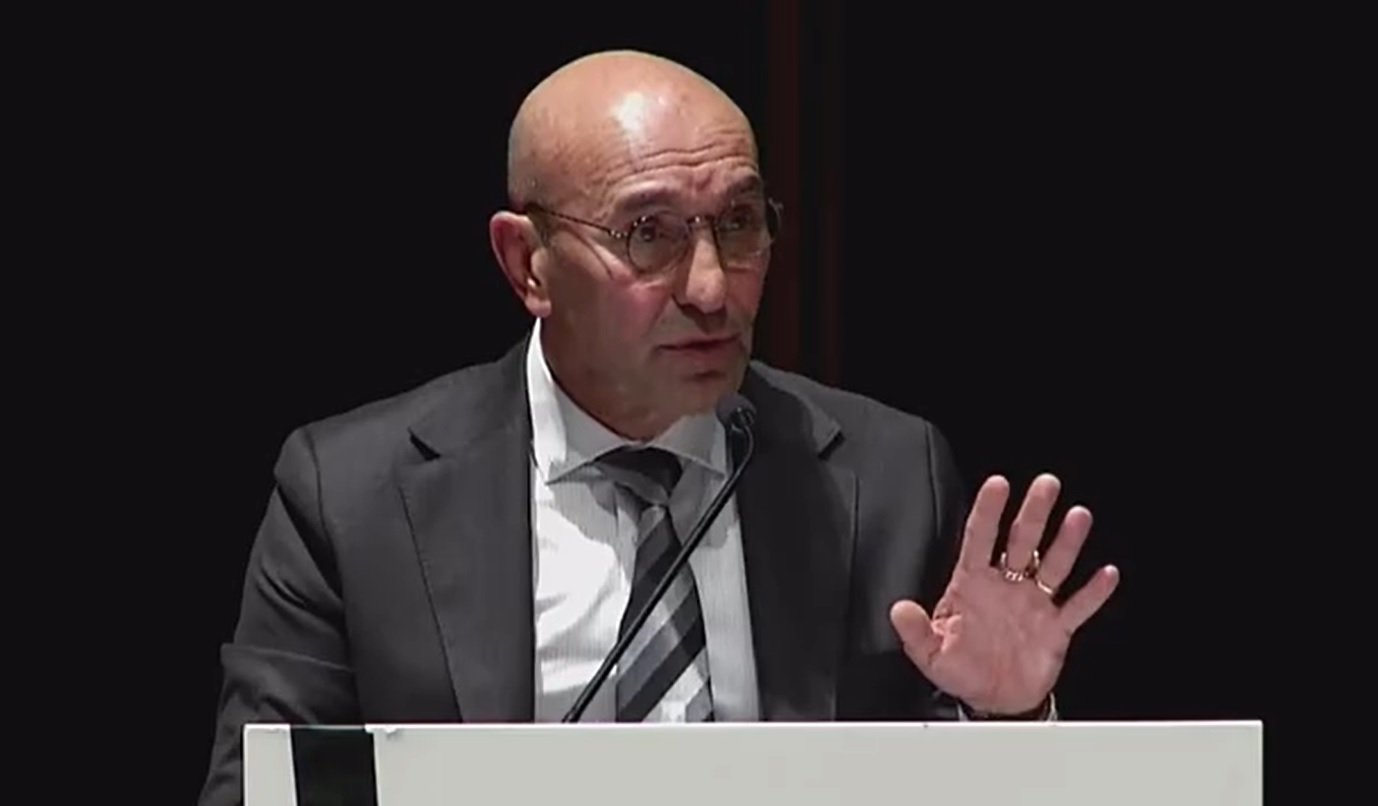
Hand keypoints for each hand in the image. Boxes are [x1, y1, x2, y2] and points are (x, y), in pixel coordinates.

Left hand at [890, 473, 1119, 714]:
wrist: (993, 702)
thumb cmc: (961, 670)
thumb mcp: (930, 653)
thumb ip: (916, 631)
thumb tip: (899, 610)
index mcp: (973, 585)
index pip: (980, 539)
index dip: (988, 511)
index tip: (998, 484)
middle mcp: (1006, 586)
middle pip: (1021, 540)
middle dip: (1034, 512)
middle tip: (1046, 484)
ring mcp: (1034, 604)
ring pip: (1052, 564)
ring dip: (1066, 542)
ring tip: (1078, 516)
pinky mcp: (1056, 628)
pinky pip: (1077, 606)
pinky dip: (1093, 592)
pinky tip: (1106, 574)